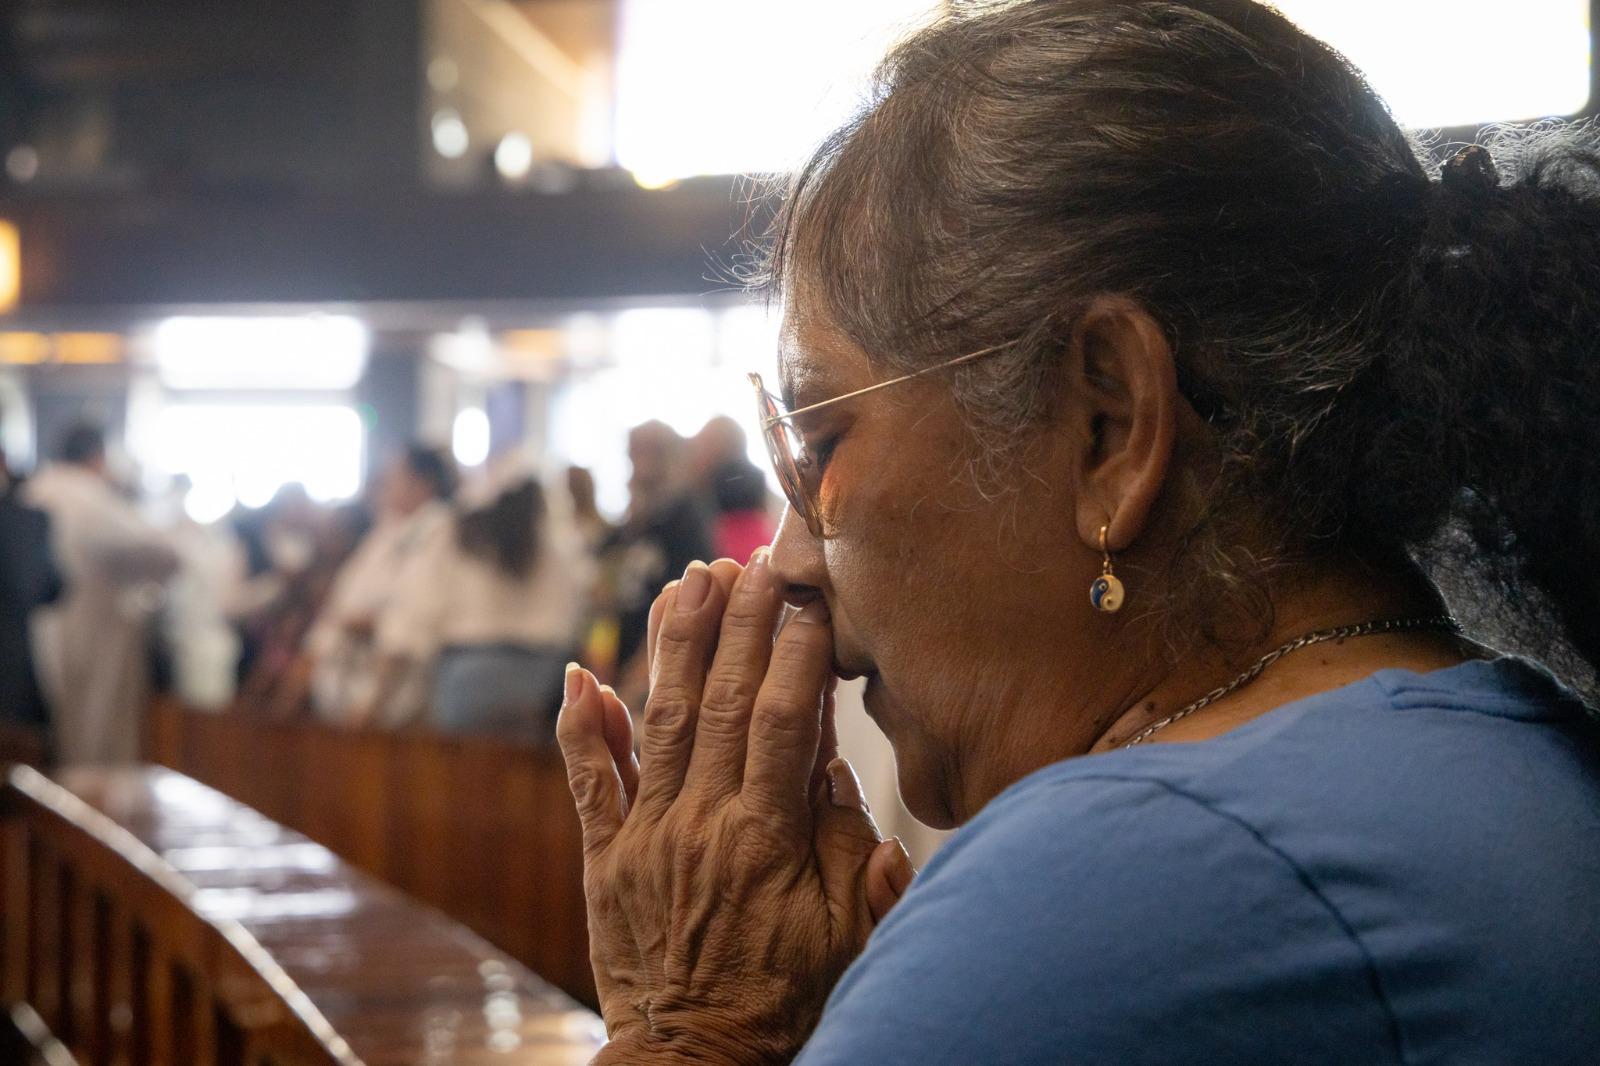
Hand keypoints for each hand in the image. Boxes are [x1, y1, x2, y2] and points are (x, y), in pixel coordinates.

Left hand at [557, 554, 909, 1063]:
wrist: (693, 1063)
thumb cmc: (783, 1000)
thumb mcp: (846, 938)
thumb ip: (847, 850)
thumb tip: (837, 767)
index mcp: (767, 841)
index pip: (787, 722)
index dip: (797, 651)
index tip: (809, 594)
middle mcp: (701, 825)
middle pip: (725, 703)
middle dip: (740, 623)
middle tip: (752, 559)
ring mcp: (647, 837)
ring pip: (661, 721)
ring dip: (675, 645)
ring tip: (689, 579)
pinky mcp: (605, 858)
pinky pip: (589, 783)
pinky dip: (582, 727)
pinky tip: (581, 672)